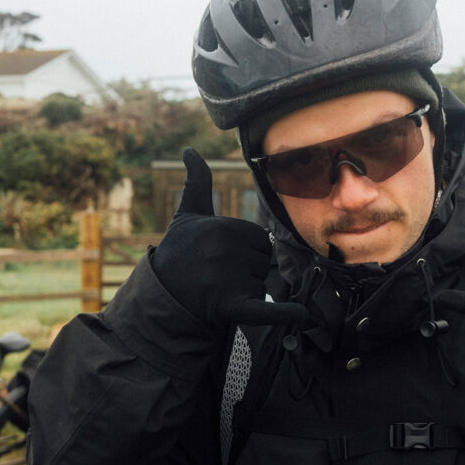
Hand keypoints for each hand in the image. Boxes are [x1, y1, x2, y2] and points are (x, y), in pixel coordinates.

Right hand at [152, 148, 308, 328]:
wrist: (162, 295)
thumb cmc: (179, 252)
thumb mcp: (187, 214)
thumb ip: (197, 182)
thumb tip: (189, 149)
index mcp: (224, 227)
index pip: (259, 240)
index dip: (244, 250)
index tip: (218, 255)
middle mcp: (228, 252)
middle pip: (263, 262)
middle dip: (247, 270)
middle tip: (216, 275)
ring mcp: (229, 280)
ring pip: (262, 284)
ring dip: (247, 290)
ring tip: (217, 289)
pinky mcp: (232, 307)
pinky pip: (266, 309)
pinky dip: (285, 313)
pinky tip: (303, 315)